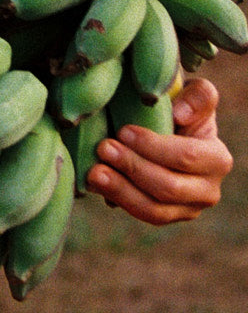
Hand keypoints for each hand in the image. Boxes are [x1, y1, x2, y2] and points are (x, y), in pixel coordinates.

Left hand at [85, 77, 232, 224]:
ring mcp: (186, 210)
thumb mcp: (193, 96)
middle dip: (133, 167)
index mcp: (217, 160)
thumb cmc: (179, 110)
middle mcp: (208, 191)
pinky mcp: (164, 217)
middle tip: (103, 148)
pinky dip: (117, 199)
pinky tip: (95, 184)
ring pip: (154, 210)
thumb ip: (197, 97)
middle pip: (169, 187)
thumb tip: (179, 115)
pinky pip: (141, 215)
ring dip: (120, 190)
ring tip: (94, 172)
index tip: (124, 131)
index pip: (187, 157)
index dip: (154, 146)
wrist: (167, 135)